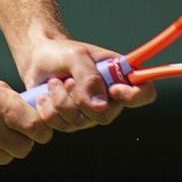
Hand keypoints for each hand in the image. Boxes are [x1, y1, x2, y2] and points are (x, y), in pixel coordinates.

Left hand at [14, 32, 156, 131]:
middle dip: (79, 98)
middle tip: (67, 80)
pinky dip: (47, 110)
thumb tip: (98, 106)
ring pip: (78, 122)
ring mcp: (89, 114)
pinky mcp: (70, 122)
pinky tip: (44, 96)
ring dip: (60, 101)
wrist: (37, 60)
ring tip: (53, 83)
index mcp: (119, 77)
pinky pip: (60, 127)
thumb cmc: (61, 53)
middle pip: (105, 116)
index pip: (145, 93)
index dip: (134, 96)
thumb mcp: (75, 55)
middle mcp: (109, 99)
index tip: (113, 89)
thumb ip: (88, 77)